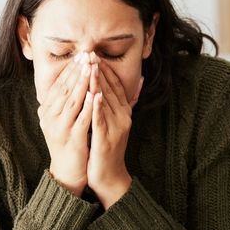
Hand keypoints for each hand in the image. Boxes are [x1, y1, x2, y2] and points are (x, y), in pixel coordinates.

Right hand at [39, 58, 94, 195]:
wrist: (67, 171)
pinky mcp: (73, 138)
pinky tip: (97, 93)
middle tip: (86, 55)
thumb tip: (69, 81)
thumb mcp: (61, 120)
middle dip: (77, 71)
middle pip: (65, 89)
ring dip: (83, 83)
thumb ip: (63, 102)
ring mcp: (60, 128)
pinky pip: (82, 118)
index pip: (58, 85)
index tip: (80, 56)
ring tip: (91, 68)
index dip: (69, 70)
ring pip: (72, 101)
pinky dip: (89, 105)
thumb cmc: (68, 143)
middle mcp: (49, 118)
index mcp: (46, 111)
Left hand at [87, 63, 140, 207]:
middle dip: (100, 71)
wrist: (109, 176)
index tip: (94, 54)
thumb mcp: (114, 122)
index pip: (115, 85)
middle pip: (111, 90)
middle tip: (90, 54)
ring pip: (106, 101)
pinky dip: (97, 107)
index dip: (106, 69)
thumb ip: (119, 102)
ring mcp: (116, 128)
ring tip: (91, 67)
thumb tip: (138, 81)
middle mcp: (123, 117)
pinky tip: (92, 95)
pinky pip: (101, 120)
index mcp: (124, 112)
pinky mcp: (107, 139)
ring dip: (98, 83)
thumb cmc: (107, 148)